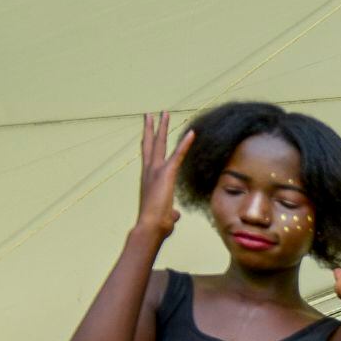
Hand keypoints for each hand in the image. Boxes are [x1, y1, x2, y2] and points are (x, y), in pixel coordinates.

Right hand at [136, 111, 192, 237]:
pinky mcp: (167, 174)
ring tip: (165, 113)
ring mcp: (156, 171)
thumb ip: (170, 211)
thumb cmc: (157, 224)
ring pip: (160, 144)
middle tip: (152, 114)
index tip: (148, 130)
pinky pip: (178, 155)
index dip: (149, 142)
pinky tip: (192, 133)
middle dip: (153, 128)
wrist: (151, 227)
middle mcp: (149, 171)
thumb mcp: (166, 215)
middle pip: (151, 145)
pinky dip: (185, 144)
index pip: (149, 156)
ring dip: (163, 127)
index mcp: (149, 179)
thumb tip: (174, 214)